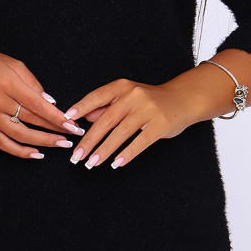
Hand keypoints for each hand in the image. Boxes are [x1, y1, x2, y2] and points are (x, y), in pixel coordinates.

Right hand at [0, 47, 83, 159]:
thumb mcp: (12, 63)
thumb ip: (32, 82)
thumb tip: (51, 102)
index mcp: (7, 83)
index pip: (37, 105)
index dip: (56, 117)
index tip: (73, 124)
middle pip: (32, 120)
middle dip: (55, 129)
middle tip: (74, 135)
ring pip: (20, 136)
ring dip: (44, 143)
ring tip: (62, 145)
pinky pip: (3, 144)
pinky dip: (20, 152)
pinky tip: (37, 154)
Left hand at [63, 79, 189, 168]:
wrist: (183, 99)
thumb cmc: (150, 100)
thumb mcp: (127, 97)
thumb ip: (106, 106)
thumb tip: (84, 118)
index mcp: (122, 87)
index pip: (97, 96)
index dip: (81, 107)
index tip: (67, 120)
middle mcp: (134, 96)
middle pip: (106, 120)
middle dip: (89, 140)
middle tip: (77, 156)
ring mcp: (148, 110)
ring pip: (121, 133)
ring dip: (104, 150)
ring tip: (92, 163)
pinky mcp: (160, 125)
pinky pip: (140, 142)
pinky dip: (127, 154)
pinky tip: (116, 163)